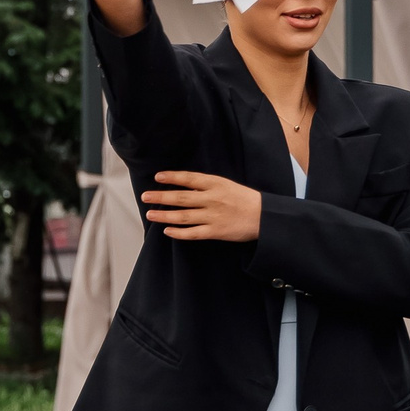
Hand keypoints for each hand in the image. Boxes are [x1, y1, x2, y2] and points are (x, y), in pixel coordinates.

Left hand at [142, 170, 262, 241]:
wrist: (264, 217)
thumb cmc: (245, 199)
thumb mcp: (227, 185)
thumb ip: (207, 185)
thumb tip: (184, 186)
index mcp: (215, 184)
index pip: (188, 178)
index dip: (172, 177)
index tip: (158, 177)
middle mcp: (212, 199)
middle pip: (181, 197)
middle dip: (161, 197)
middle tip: (145, 196)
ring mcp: (213, 216)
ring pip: (183, 216)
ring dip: (164, 215)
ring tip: (150, 215)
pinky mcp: (215, 231)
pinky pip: (193, 233)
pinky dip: (178, 233)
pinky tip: (167, 231)